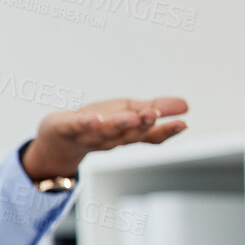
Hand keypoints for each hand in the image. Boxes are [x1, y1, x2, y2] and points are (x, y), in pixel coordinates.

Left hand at [21, 96, 188, 179]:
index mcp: (126, 134)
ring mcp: (87, 135)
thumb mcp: (128, 113)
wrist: (57, 139)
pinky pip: (76, 127)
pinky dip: (85, 124)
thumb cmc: (98, 124)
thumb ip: (154, 110)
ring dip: (118, 125)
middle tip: (153, 115)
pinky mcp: (66, 128)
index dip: (166, 131)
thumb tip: (187, 105)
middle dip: (141, 125)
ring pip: (105, 132)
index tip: (183, 124)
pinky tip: (94, 119)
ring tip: (131, 117)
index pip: (149, 136)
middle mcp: (110, 138)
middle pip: (128, 134)